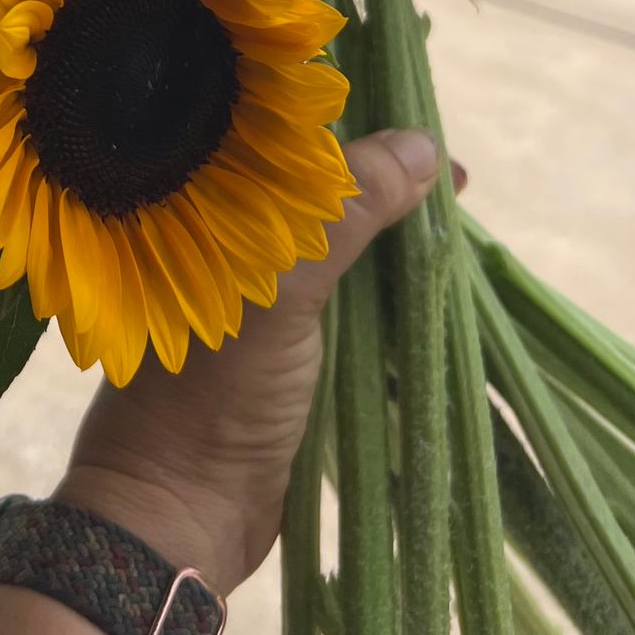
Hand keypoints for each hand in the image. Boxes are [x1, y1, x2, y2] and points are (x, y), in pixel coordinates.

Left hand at [54, 127, 445, 594]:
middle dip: (382, 178)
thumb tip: (424, 144)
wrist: (181, 513)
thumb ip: (344, 212)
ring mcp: (262, 300)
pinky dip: (388, 288)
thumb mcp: (282, 288)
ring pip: (339, 246)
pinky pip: (348, 302)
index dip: (349, 126)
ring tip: (452, 216)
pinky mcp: (291, 352)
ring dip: (392, 235)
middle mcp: (231, 245)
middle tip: (453, 175)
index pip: (282, 143)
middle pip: (317, 194)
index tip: (418, 120)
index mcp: (204, 213)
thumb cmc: (213, 391)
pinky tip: (432, 279)